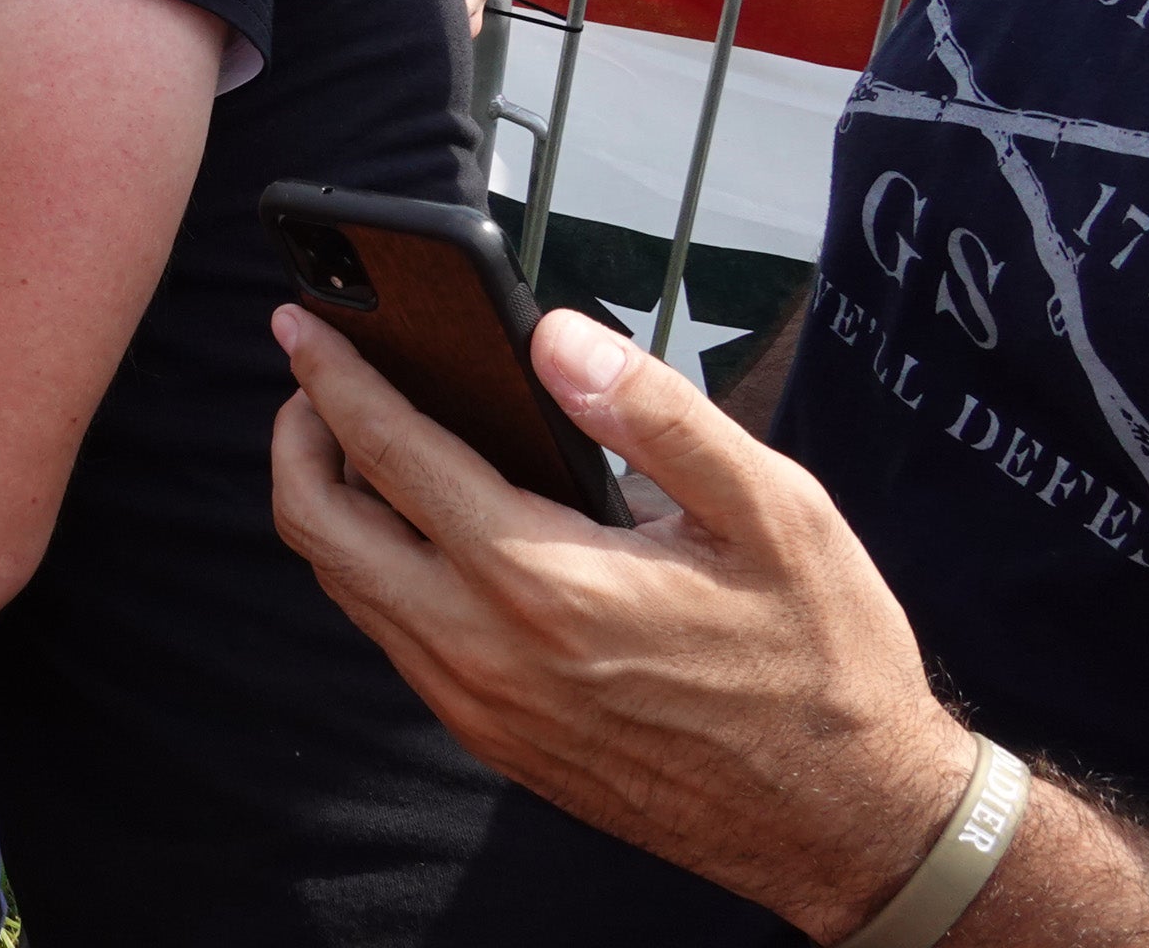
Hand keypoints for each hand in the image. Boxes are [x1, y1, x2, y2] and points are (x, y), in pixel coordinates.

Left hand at [268, 303, 974, 939]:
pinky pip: (392, 637)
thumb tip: (553, 336)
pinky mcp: (490, 738)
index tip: (301, 325)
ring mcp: (477, 705)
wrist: (849, 822)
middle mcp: (484, 652)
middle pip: (321, 527)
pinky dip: (374, 567)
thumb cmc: (821, 664)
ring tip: (361, 439)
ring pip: (346, 588)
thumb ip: (655, 412)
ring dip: (330, 505)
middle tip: (319, 382)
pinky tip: (421, 525)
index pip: (390, 455)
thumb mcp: (773, 512)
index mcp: (543, 583)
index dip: (332, 377)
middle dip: (299, 437)